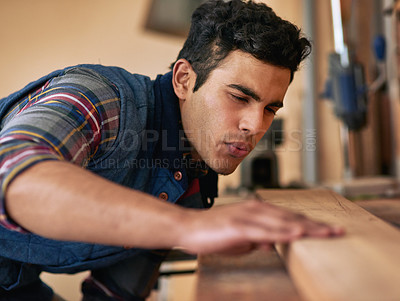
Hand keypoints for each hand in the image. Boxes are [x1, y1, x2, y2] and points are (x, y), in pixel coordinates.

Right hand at [178, 198, 344, 254]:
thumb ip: (259, 237)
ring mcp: (248, 217)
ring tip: (326, 234)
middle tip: (337, 231)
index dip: (310, 224)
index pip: (289, 217)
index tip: (327, 229)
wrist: (189, 227)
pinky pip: (265, 231)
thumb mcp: (242, 237)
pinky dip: (283, 233)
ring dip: (306, 228)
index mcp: (257, 210)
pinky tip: (297, 236)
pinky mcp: (239, 226)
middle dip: (315, 226)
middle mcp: (256, 209)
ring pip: (283, 222)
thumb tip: (274, 242)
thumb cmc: (214, 232)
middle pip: (291, 218)